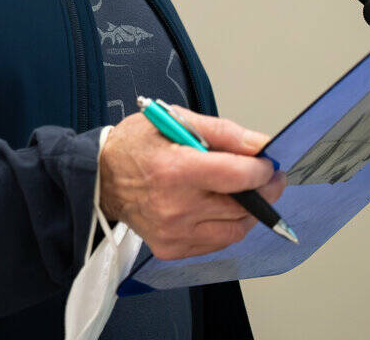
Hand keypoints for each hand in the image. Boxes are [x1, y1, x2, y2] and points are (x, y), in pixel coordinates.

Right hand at [98, 106, 285, 260]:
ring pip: (236, 229)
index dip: (262, 170)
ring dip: (248, 210)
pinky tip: (219, 207)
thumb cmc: (134, 146)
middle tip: (266, 176)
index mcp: (175, 169)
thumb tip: (260, 145)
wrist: (101, 179)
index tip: (268, 164)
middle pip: (241, 206)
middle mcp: (175, 207)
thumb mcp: (172, 120)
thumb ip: (222, 132)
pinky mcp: (172, 249)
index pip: (237, 176)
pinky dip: (227, 225)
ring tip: (243, 191)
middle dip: (263, 189)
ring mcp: (174, 233)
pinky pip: (218, 242)